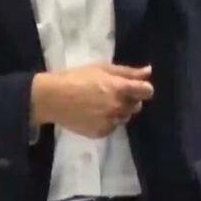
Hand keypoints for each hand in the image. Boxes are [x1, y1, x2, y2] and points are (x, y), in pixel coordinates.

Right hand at [30, 63, 153, 138]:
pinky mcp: (101, 133)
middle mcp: (118, 107)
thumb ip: (127, 72)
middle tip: (111, 93)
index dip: (142, 88)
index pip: (147, 91)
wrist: (52, 98)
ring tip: (100, 104)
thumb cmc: (75, 77)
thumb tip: (148, 71)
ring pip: (125, 117)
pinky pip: (113, 127)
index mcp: (119, 88)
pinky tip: (93, 113)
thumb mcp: (100, 68)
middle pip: (137, 105)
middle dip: (129, 99)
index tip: (134, 87)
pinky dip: (107, 121)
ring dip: (118, 111)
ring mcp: (110, 122)